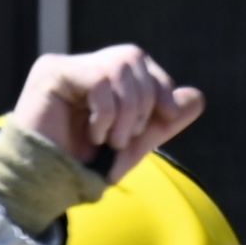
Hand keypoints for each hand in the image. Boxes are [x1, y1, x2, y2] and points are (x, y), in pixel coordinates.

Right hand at [11, 46, 205, 180]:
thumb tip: (196, 97)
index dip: (159, 85)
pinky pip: (100, 80)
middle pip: (132, 57)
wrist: (49, 187)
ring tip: (109, 140)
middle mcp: (79, 67)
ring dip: (126, 112)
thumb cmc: (83, 167)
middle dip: (144, 101)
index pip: (138, 61)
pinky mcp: (50, 74)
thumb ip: (163, 121)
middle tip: (126, 137)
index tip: (165, 117)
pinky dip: (107, 112)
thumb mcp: (134, 143)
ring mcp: (63, 67)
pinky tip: (93, 135)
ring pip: (119, 67)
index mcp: (96, 78)